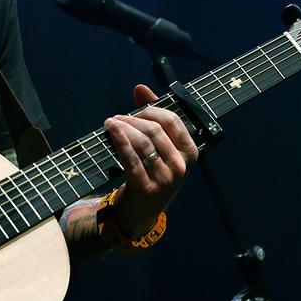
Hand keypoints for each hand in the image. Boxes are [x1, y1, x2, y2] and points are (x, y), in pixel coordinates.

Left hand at [103, 84, 198, 236]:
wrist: (141, 211)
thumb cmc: (151, 172)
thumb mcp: (160, 148)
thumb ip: (153, 116)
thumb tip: (140, 88)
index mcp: (190, 153)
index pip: (173, 121)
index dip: (152, 110)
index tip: (137, 111)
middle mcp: (180, 166)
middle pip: (154, 130)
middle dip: (133, 118)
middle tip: (118, 118)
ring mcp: (164, 178)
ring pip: (142, 141)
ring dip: (123, 127)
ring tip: (111, 123)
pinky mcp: (145, 187)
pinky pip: (130, 156)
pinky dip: (119, 139)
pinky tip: (110, 130)